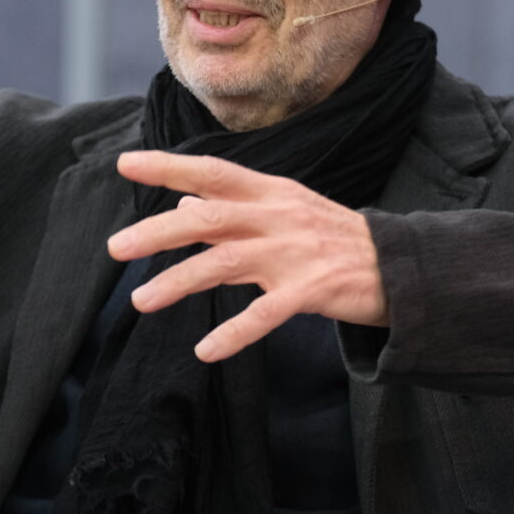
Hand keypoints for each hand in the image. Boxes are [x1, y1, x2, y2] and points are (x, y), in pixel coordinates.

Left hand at [109, 151, 387, 362]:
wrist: (397, 266)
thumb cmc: (331, 237)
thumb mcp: (283, 211)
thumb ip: (232, 210)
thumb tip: (181, 203)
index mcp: (271, 192)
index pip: (213, 172)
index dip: (169, 167)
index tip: (126, 163)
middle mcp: (279, 216)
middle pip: (210, 218)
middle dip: (159, 231)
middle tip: (115, 247)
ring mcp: (296, 253)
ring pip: (227, 262)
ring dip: (179, 282)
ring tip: (141, 300)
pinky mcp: (312, 291)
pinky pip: (266, 314)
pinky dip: (234, 333)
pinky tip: (205, 350)